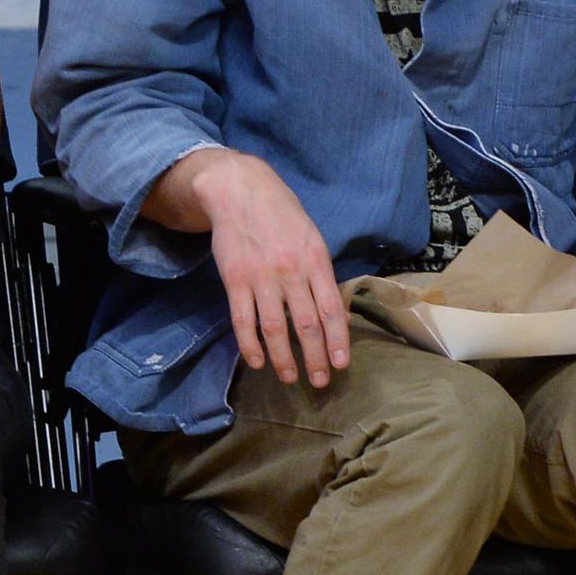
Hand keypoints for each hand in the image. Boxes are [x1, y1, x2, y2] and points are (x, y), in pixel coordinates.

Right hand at [184, 149, 349, 387]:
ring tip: (290, 378)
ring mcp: (261, 277)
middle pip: (306, 325)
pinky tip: (257, 362)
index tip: (341, 365)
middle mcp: (291, 271)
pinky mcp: (234, 280)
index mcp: (316, 261)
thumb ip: (323, 278)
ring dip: (283, 358)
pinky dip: (250, 345)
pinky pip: (242, 320)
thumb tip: (339, 318)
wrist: (241, 191)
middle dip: (315, 358)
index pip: (331, 309)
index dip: (338, 340)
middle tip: (319, 382)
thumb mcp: (313, 241)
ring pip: (274, 328)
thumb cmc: (284, 218)